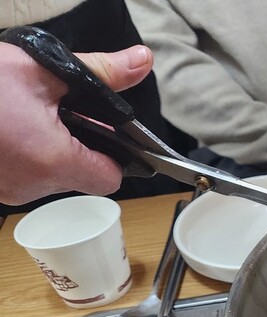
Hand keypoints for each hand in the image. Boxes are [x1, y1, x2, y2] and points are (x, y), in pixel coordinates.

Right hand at [0, 43, 153, 205]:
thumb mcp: (41, 69)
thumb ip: (99, 71)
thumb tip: (140, 62)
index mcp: (52, 161)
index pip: (110, 177)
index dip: (114, 152)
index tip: (104, 128)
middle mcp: (30, 186)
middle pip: (81, 176)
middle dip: (79, 144)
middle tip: (58, 110)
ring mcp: (6, 191)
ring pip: (50, 176)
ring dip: (49, 148)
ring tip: (26, 115)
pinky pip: (22, 175)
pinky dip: (23, 153)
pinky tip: (10, 127)